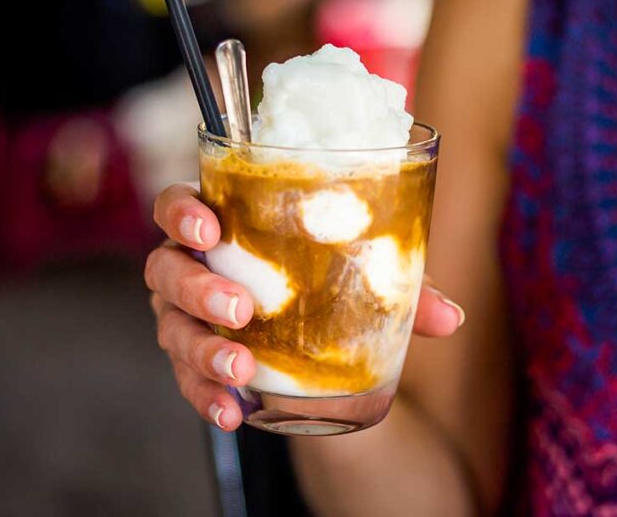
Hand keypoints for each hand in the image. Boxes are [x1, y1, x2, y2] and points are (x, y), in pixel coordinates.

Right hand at [144, 183, 465, 429]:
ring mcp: (185, 315)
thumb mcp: (364, 275)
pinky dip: (206, 396)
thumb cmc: (327, 278)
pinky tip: (232, 412)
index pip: (179, 205)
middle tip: (241, 309)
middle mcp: (192, 266)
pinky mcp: (193, 360)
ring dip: (203, 349)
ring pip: (171, 328)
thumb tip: (450, 317)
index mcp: (224, 225)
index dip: (182, 213)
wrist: (312, 337)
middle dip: (197, 287)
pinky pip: (186, 378)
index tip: (209, 228)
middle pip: (166, 268)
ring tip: (241, 369)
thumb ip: (400, 286)